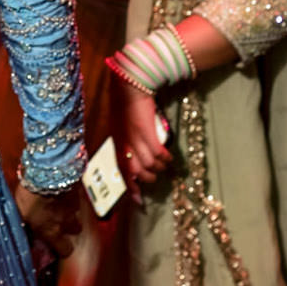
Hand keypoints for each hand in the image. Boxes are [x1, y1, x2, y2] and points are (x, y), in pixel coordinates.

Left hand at [15, 181, 82, 258]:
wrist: (48, 171)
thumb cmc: (31, 194)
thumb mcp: (20, 214)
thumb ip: (25, 226)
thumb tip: (23, 235)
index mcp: (52, 232)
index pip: (66, 250)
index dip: (62, 248)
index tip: (55, 244)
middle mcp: (67, 222)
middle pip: (76, 230)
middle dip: (69, 227)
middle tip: (57, 220)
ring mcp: (74, 206)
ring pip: (76, 212)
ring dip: (69, 210)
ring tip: (58, 202)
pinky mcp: (77, 190)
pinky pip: (76, 197)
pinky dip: (70, 195)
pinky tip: (60, 189)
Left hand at [107, 76, 172, 190]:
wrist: (130, 84)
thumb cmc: (126, 104)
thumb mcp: (122, 126)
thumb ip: (127, 141)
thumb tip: (137, 158)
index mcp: (116, 143)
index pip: (121, 171)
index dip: (130, 187)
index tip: (138, 201)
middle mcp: (123, 144)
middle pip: (137, 172)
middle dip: (147, 178)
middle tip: (156, 176)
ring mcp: (134, 138)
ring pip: (149, 164)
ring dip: (159, 167)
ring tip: (164, 164)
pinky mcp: (146, 132)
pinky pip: (158, 153)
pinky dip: (165, 158)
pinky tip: (169, 157)